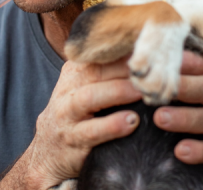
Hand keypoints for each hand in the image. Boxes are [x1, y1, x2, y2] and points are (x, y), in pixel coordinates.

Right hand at [0, 58, 142, 188]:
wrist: (47, 152)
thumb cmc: (78, 116)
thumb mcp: (85, 88)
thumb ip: (108, 72)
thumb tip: (147, 53)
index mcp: (74, 72)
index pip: (100, 55)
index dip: (126, 50)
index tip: (154, 49)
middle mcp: (68, 89)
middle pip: (95, 71)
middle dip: (126, 69)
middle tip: (154, 69)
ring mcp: (66, 114)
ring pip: (90, 97)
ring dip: (118, 92)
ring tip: (142, 92)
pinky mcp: (72, 139)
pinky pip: (91, 131)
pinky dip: (112, 125)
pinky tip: (132, 122)